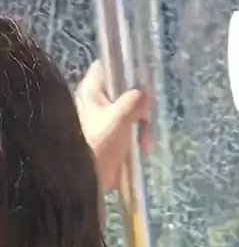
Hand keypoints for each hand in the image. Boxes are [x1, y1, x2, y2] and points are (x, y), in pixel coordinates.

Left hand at [76, 61, 149, 191]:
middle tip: (145, 123)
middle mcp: (94, 102)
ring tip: (143, 146)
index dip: (124, 70)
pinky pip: (127, 132)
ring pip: (129, 114)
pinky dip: (135, 140)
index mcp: (92, 90)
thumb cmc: (98, 144)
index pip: (106, 66)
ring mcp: (101, 121)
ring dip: (140, 128)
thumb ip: (135, 101)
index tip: (141, 82)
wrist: (85, 180)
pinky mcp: (107, 139)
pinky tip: (140, 151)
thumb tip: (144, 95)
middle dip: (140, 109)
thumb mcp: (120, 118)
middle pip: (124, 92)